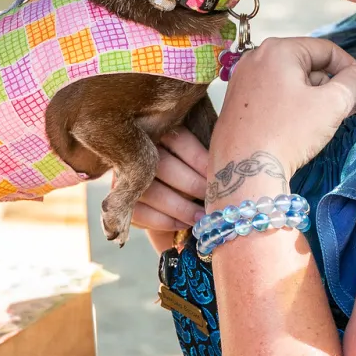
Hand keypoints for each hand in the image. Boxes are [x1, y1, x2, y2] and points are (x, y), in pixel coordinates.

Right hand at [130, 127, 209, 252]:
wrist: (171, 199)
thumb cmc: (197, 174)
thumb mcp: (205, 160)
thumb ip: (213, 157)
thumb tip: (235, 165)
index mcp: (161, 130)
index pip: (178, 139)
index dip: (199, 158)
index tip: (218, 176)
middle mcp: (137, 150)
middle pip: (163, 165)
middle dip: (192, 185)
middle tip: (212, 199)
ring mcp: (123, 175)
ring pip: (150, 191)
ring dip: (181, 207)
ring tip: (202, 218)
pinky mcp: (120, 201)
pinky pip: (140, 213)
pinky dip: (165, 221)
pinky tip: (183, 225)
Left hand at [207, 38, 355, 207]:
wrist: (245, 172)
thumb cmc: (288, 133)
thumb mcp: (332, 104)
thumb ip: (353, 82)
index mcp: (278, 49)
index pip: (327, 50)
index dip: (353, 69)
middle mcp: (255, 58)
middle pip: (307, 64)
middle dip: (330, 84)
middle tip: (346, 108)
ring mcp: (241, 80)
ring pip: (290, 81)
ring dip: (312, 96)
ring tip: (321, 121)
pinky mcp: (236, 102)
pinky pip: (273, 94)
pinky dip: (291, 105)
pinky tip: (297, 127)